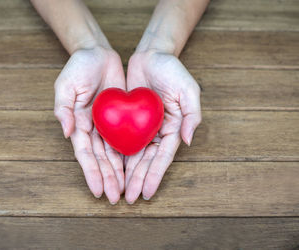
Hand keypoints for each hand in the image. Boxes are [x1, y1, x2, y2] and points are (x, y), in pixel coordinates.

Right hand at [54, 46, 124, 203]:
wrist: (97, 53)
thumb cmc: (78, 67)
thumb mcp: (65, 85)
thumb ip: (63, 108)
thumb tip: (68, 132)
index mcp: (78, 124)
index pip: (85, 154)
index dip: (91, 172)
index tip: (97, 190)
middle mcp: (92, 128)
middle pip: (100, 159)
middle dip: (107, 178)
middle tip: (115, 198)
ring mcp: (107, 124)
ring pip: (113, 153)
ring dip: (118, 173)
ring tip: (125, 191)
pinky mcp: (120, 117)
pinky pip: (125, 138)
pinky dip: (129, 154)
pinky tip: (134, 169)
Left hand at [125, 50, 201, 203]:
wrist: (151, 55)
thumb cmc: (172, 70)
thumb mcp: (188, 90)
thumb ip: (191, 115)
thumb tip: (187, 141)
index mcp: (172, 127)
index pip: (163, 157)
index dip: (155, 175)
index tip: (148, 193)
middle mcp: (157, 131)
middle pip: (147, 160)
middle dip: (139, 180)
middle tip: (130, 199)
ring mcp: (142, 127)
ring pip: (133, 155)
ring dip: (128, 174)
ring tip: (120, 191)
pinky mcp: (128, 119)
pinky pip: (122, 140)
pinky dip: (117, 155)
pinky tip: (112, 169)